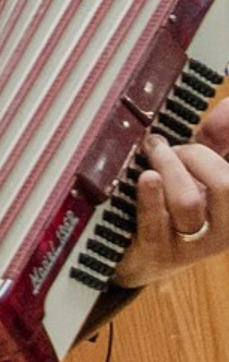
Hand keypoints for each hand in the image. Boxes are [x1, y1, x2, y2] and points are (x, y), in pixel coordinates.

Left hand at [117, 111, 228, 287]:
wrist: (141, 257)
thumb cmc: (171, 205)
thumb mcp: (197, 172)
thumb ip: (215, 141)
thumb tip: (227, 104)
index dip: (220, 144)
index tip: (208, 127)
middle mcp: (223, 227)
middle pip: (224, 185)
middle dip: (195, 156)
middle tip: (167, 146)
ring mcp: (192, 244)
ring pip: (188, 202)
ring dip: (168, 169)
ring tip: (152, 156)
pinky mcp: (158, 253)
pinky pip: (156, 222)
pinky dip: (150, 197)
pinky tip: (147, 178)